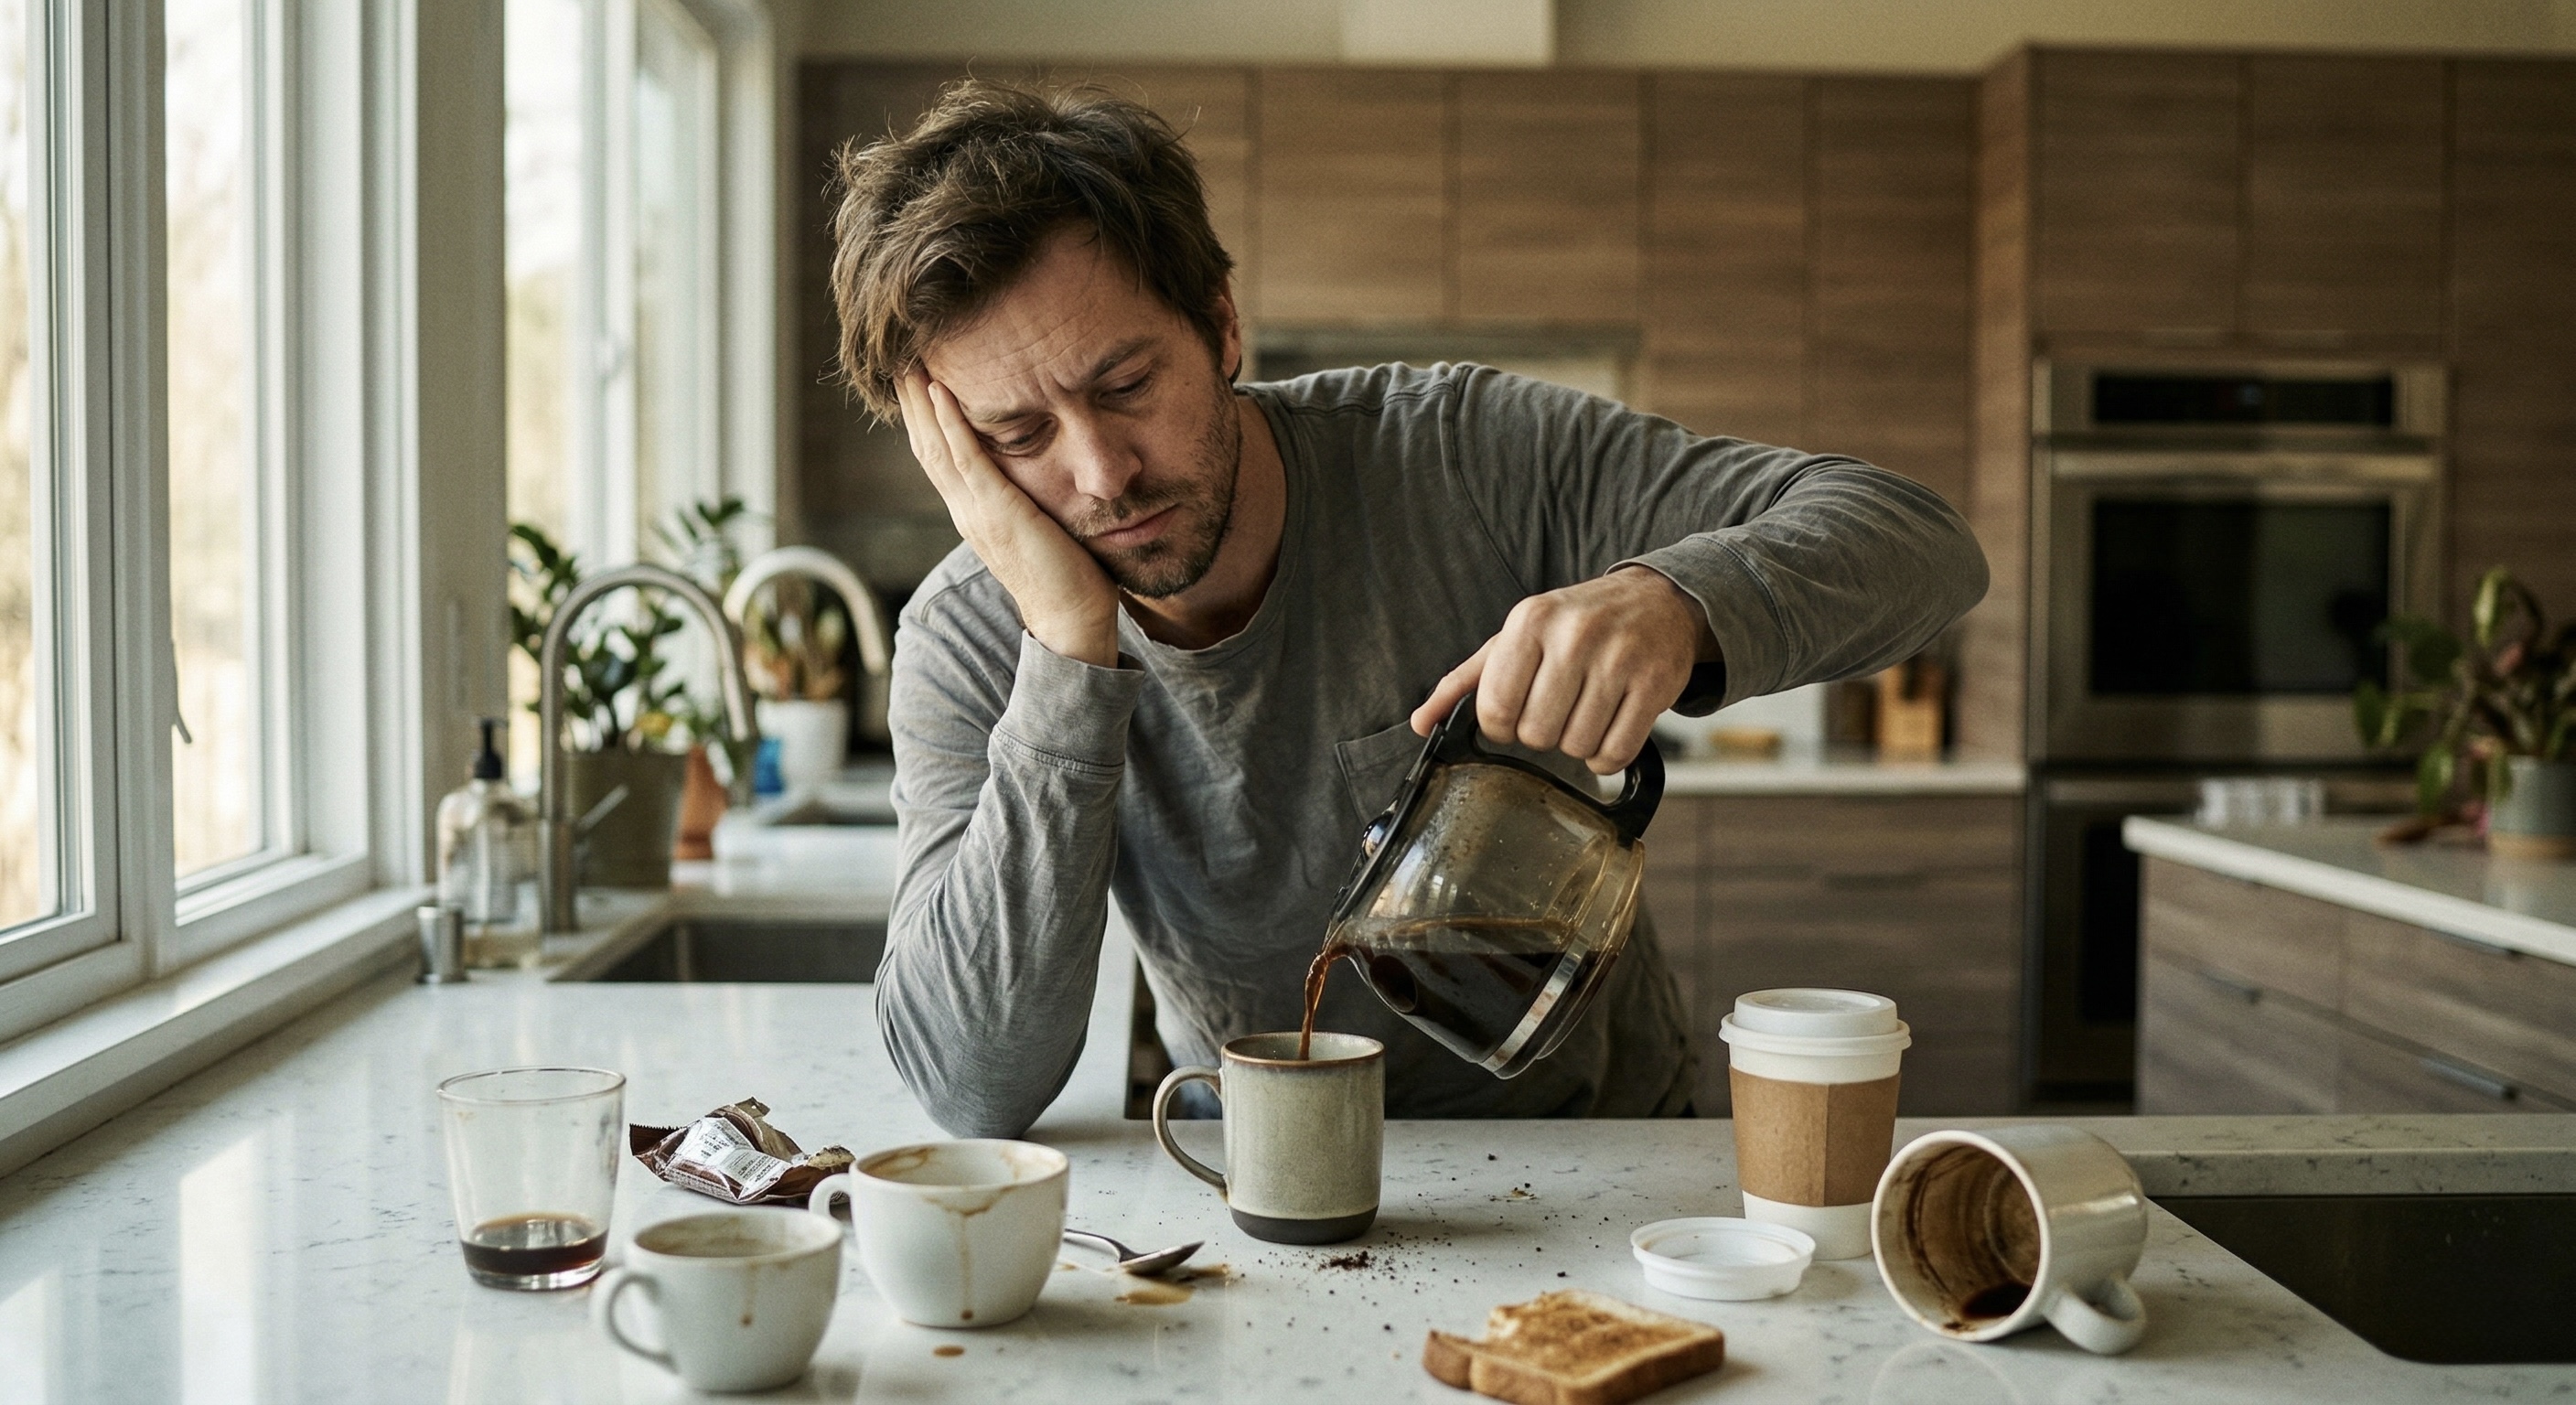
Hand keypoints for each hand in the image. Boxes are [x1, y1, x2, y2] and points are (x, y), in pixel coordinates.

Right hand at [898, 371, 1119, 665]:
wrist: (1072, 619)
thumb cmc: (1066, 573)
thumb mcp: (1036, 523)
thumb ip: (1024, 497)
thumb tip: (1037, 467)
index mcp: (972, 511)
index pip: (938, 455)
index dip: (923, 415)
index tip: (916, 375)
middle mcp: (964, 510)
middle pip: (925, 445)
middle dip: (910, 400)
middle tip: (897, 354)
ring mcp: (975, 512)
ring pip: (935, 447)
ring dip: (920, 401)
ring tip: (908, 360)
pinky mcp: (998, 513)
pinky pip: (967, 460)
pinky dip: (950, 424)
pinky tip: (940, 390)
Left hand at [1411, 567, 1712, 773]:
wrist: (1657, 601)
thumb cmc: (1577, 622)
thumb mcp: (1517, 637)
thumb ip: (1465, 682)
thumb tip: (1421, 723)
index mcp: (1530, 621)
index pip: (1496, 707)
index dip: (1499, 726)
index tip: (1512, 716)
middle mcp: (1575, 636)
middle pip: (1535, 733)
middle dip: (1540, 734)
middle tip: (1555, 711)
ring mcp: (1619, 660)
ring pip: (1576, 746)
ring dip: (1575, 745)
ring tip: (1583, 714)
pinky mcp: (1654, 685)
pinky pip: (1616, 753)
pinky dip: (1606, 757)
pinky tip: (1606, 731)